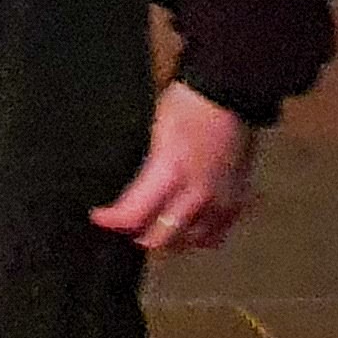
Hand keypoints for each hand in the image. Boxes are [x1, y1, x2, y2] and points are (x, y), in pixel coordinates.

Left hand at [90, 79, 259, 256]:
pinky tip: (186, 226)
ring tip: (154, 227)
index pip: (135, 214)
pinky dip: (198, 236)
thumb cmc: (186, 106)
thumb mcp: (155, 133)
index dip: (113, 221)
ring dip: (169, 239)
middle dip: (139, 235)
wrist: (230, 95)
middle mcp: (197, 195)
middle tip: (126, 225)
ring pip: (190, 242)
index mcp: (171, 173)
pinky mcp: (238, 201)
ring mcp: (221, 202)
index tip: (99, 217)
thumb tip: (130, 191)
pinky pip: (216, 235)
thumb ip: (147, 170)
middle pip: (162, 238)